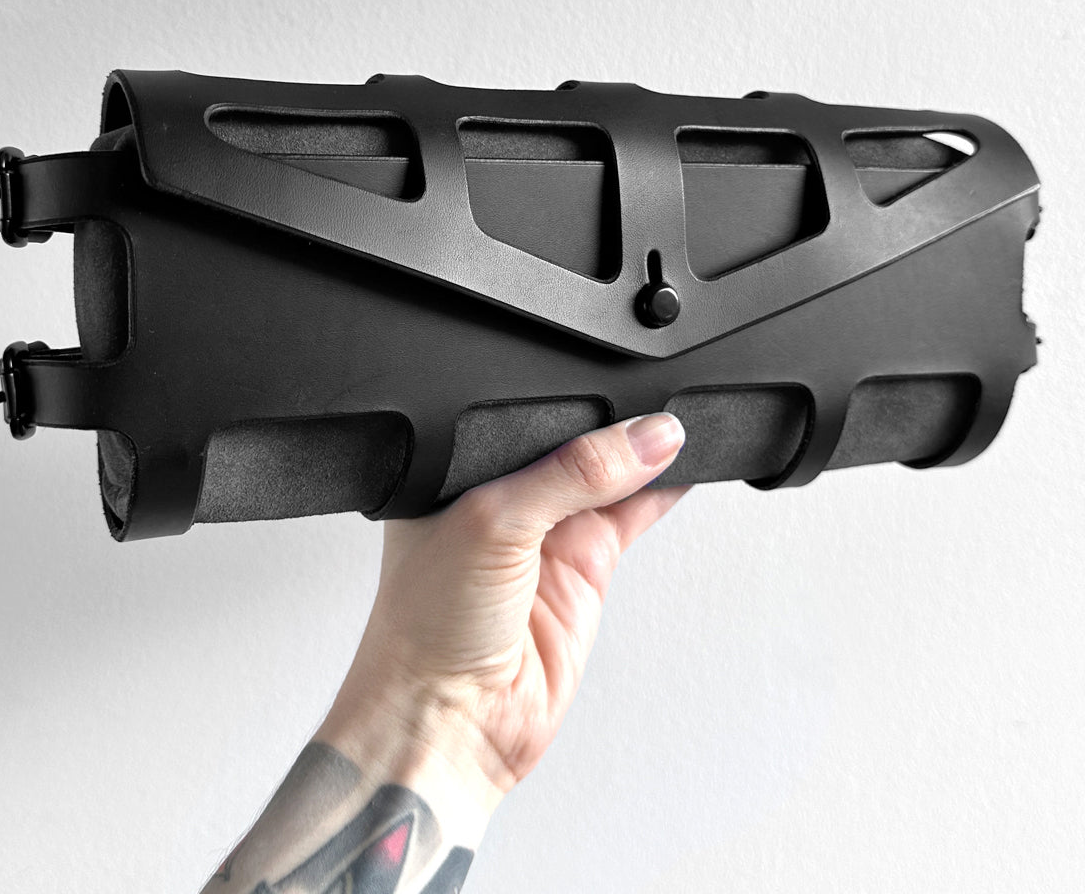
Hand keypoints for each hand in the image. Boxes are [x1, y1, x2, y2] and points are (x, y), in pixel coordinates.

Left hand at [329, 412, 689, 800]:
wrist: (450, 723)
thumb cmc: (426, 627)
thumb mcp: (495, 521)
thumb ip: (573, 474)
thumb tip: (645, 437)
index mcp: (456, 470)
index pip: (527, 415)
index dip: (572, 399)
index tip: (619, 384)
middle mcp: (501, 499)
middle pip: (574, 442)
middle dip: (614, 422)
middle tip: (655, 405)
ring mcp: (545, 535)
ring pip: (610, 477)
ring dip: (645, 455)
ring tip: (680, 429)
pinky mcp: (582, 570)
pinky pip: (630, 517)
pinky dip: (660, 493)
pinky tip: (682, 466)